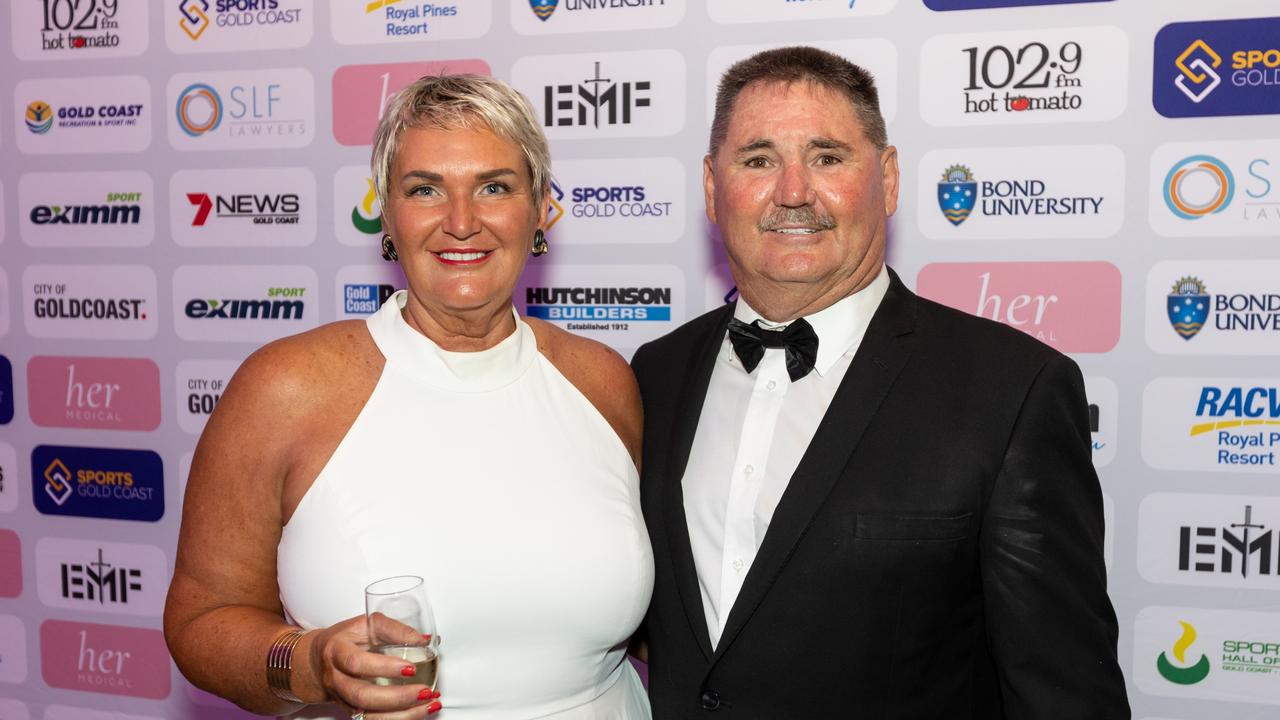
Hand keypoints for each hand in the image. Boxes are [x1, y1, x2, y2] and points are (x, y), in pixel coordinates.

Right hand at [306, 614, 441, 718]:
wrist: (317, 661)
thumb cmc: (343, 640)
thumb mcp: (364, 625)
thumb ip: (394, 629)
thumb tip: (425, 640)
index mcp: (337, 651)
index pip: (356, 663)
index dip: (384, 667)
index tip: (410, 667)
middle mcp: (336, 678)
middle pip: (362, 696)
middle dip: (397, 697)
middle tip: (424, 690)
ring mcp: (343, 698)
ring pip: (368, 716)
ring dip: (403, 715)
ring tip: (428, 704)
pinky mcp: (352, 712)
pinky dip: (399, 719)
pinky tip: (418, 712)